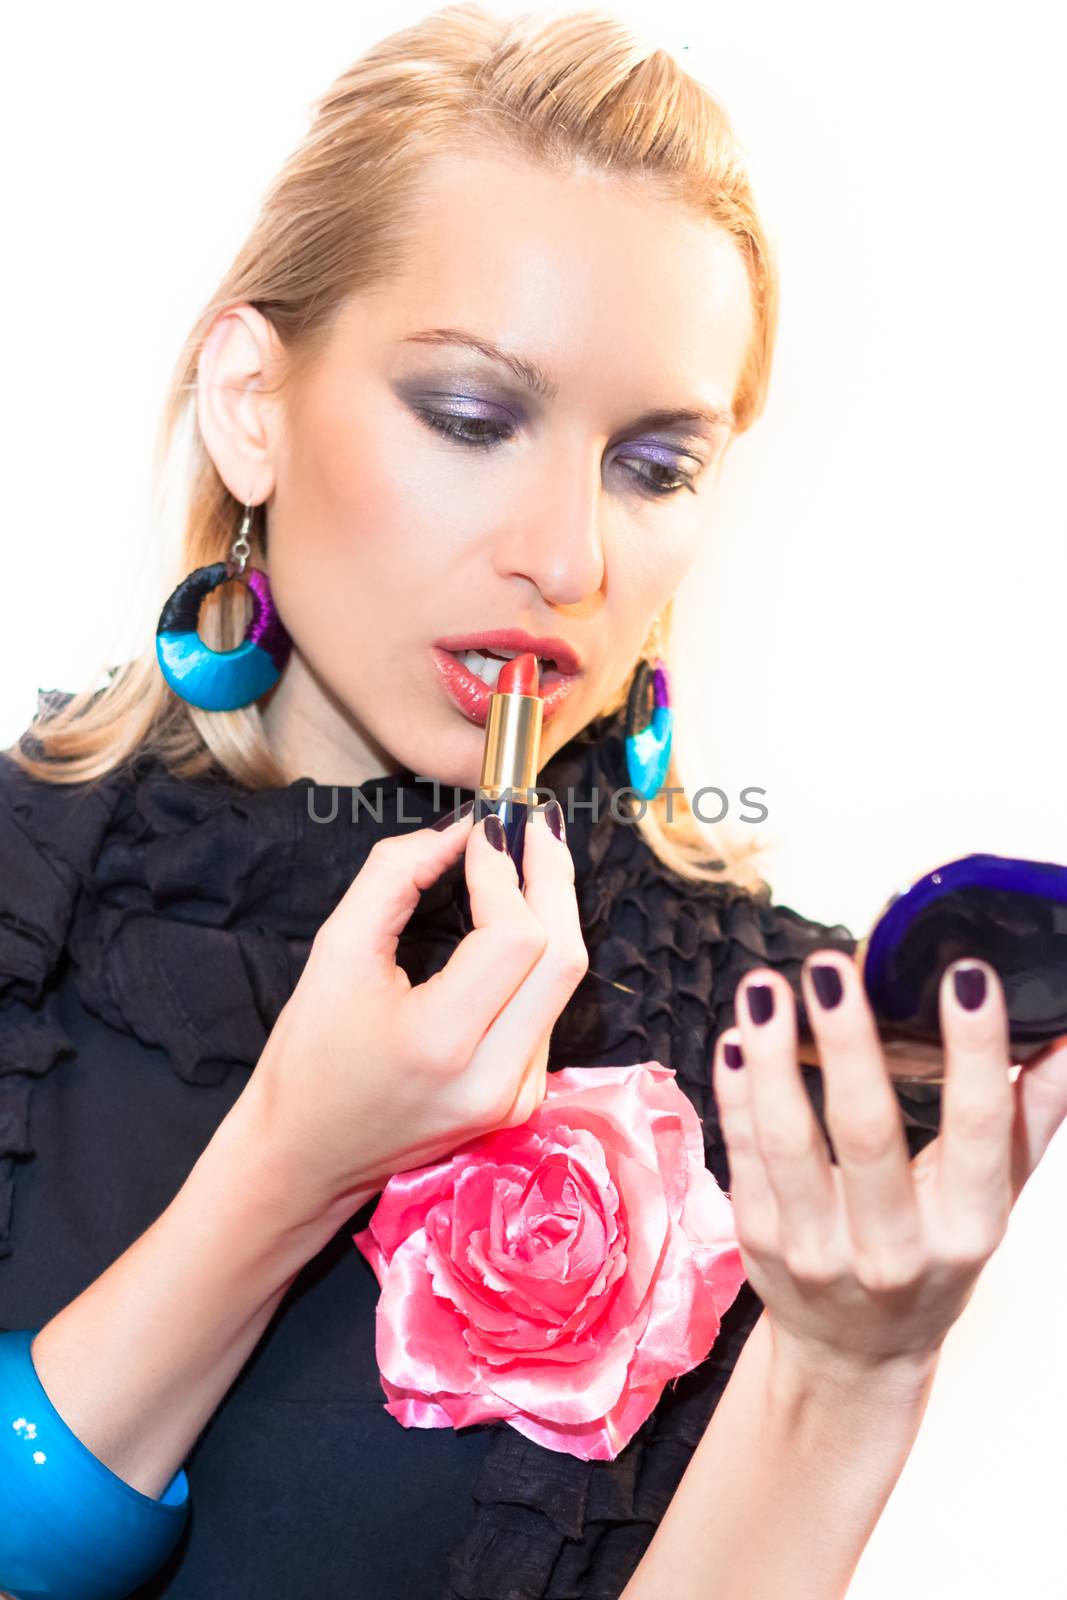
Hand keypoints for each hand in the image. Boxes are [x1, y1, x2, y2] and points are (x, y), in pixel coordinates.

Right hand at [234, 804, 587, 1222]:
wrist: (306, 1159)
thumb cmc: (308, 1058)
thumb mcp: (334, 953)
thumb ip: (394, 877)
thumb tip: (457, 831)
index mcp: (443, 1043)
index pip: (515, 937)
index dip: (506, 871)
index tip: (484, 828)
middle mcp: (496, 1078)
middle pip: (565, 956)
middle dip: (554, 878)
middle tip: (532, 824)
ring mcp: (517, 1096)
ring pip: (564, 981)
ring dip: (551, 911)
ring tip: (525, 858)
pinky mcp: (523, 1100)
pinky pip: (548, 1010)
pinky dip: (540, 955)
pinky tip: (517, 919)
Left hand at [712, 953, 1066, 1385]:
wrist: (855, 1355)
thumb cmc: (933, 1256)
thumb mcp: (994, 1198)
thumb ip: (1029, 1115)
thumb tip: (1063, 1034)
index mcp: (966, 1227)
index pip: (980, 1130)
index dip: (975, 1051)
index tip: (967, 975)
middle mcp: (893, 1246)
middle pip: (868, 1132)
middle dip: (849, 1043)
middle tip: (831, 966)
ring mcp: (817, 1248)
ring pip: (788, 1142)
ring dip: (772, 1058)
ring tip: (765, 987)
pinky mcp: (758, 1240)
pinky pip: (742, 1155)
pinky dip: (734, 1093)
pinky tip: (735, 1037)